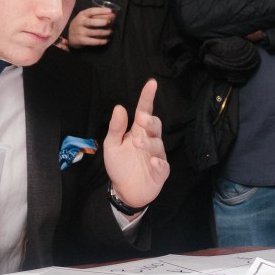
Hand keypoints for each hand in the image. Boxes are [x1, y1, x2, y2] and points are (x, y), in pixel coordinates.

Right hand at [67, 7, 113, 47]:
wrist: (69, 35)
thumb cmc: (81, 24)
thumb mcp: (85, 17)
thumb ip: (97, 16)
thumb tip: (112, 15)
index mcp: (81, 15)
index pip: (91, 11)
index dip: (101, 10)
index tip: (110, 10)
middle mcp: (80, 23)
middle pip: (93, 22)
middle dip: (103, 21)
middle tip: (110, 22)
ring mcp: (80, 32)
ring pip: (96, 32)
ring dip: (105, 32)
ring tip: (110, 31)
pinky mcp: (82, 40)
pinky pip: (94, 41)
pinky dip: (102, 41)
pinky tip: (106, 40)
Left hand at [103, 79, 168, 211]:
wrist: (125, 191)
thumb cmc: (120, 165)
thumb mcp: (112, 145)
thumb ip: (116, 128)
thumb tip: (119, 107)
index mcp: (138, 131)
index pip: (145, 111)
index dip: (148, 97)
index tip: (151, 83)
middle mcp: (149, 140)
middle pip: (155, 126)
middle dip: (150, 121)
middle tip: (140, 118)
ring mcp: (157, 156)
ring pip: (157, 145)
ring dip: (148, 143)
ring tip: (136, 143)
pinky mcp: (160, 171)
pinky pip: (163, 165)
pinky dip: (159, 163)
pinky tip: (152, 161)